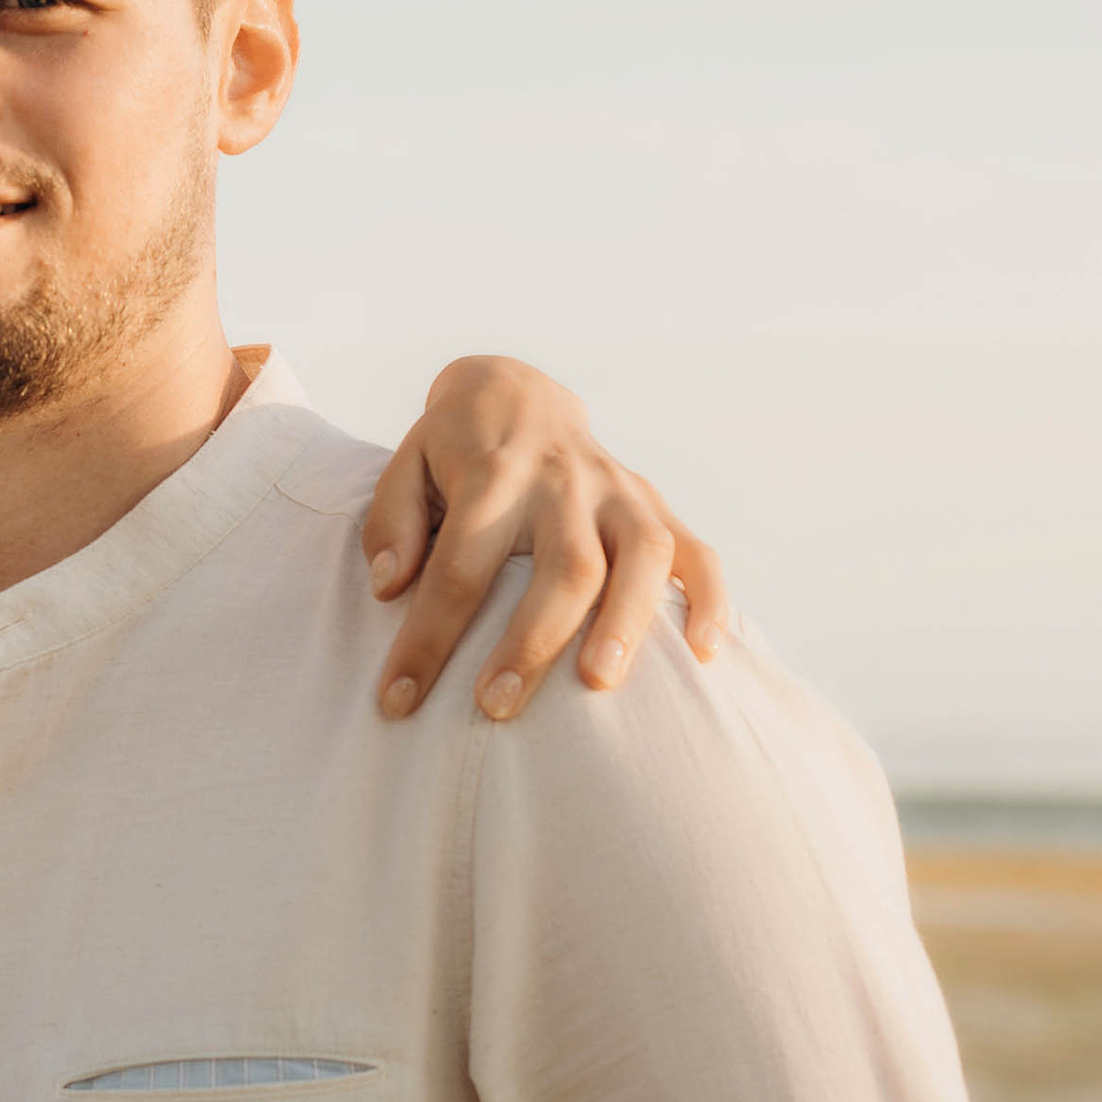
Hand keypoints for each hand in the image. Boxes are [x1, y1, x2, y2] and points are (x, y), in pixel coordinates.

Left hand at [364, 357, 727, 721]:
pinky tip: (704, 656)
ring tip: (600, 685)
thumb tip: (391, 588)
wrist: (516, 394)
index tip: (397, 700)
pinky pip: (699, 553)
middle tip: (496, 706)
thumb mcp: (404, 467)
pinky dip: (710, 602)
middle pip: (564, 566)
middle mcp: (563, 482)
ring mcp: (619, 493)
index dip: (427, 640)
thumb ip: (391, 524)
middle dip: (532, 642)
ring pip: (642, 557)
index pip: (457, 568)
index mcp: (492, 475)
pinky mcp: (656, 505)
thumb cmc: (452, 453)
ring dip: (625, 623)